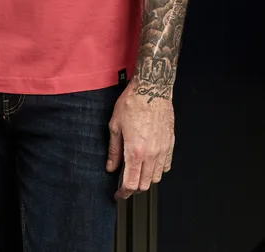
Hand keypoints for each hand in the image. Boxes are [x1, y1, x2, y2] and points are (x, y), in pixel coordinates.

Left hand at [106, 82, 174, 199]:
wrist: (152, 89)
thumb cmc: (133, 102)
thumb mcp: (115, 125)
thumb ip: (114, 150)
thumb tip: (111, 166)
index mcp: (135, 151)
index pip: (131, 183)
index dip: (123, 193)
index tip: (119, 195)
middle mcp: (151, 154)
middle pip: (144, 184)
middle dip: (134, 187)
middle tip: (125, 182)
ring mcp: (163, 150)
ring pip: (156, 177)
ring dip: (146, 179)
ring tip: (137, 171)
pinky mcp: (170, 143)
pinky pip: (166, 165)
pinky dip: (158, 169)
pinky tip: (150, 162)